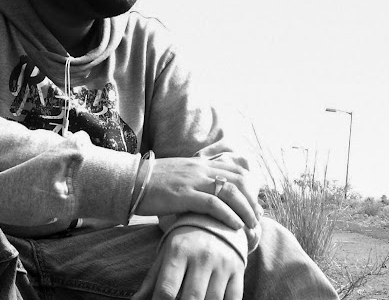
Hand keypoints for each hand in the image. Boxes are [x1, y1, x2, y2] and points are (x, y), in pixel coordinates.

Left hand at [132, 226, 244, 299]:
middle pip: (191, 299)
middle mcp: (202, 255)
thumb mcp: (168, 251)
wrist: (218, 214)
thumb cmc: (186, 238)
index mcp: (179, 250)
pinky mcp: (239, 267)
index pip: (167, 290)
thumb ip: (153, 278)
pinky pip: (234, 298)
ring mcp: (222, 262)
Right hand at [135, 157, 261, 229]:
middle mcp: (201, 168)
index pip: (235, 169)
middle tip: (257, 216)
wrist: (131, 180)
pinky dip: (228, 215)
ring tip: (251, 225)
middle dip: (252, 199)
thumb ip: (196, 178)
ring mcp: (193, 180)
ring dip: (245, 210)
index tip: (254, 201)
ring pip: (230, 192)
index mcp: (201, 163)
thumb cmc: (154, 181)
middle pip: (238, 180)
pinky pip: (212, 203)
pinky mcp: (184, 194)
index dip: (249, 185)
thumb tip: (209, 192)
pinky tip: (235, 226)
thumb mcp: (180, 174)